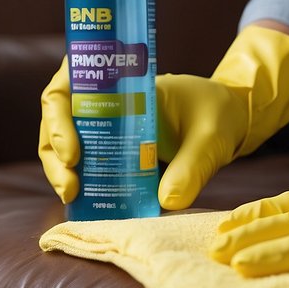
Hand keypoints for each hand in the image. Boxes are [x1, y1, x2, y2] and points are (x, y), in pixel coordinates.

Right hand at [40, 26, 288, 207]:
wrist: (233, 118)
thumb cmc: (219, 114)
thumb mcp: (212, 137)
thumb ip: (193, 166)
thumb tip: (167, 202)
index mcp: (120, 83)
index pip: (68, 88)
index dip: (58, 118)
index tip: (73, 151)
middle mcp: (105, 102)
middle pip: (57, 120)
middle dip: (55, 153)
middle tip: (70, 187)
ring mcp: (108, 127)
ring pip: (64, 145)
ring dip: (61, 171)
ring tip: (73, 197)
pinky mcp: (115, 152)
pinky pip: (87, 165)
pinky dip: (82, 184)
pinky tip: (87, 204)